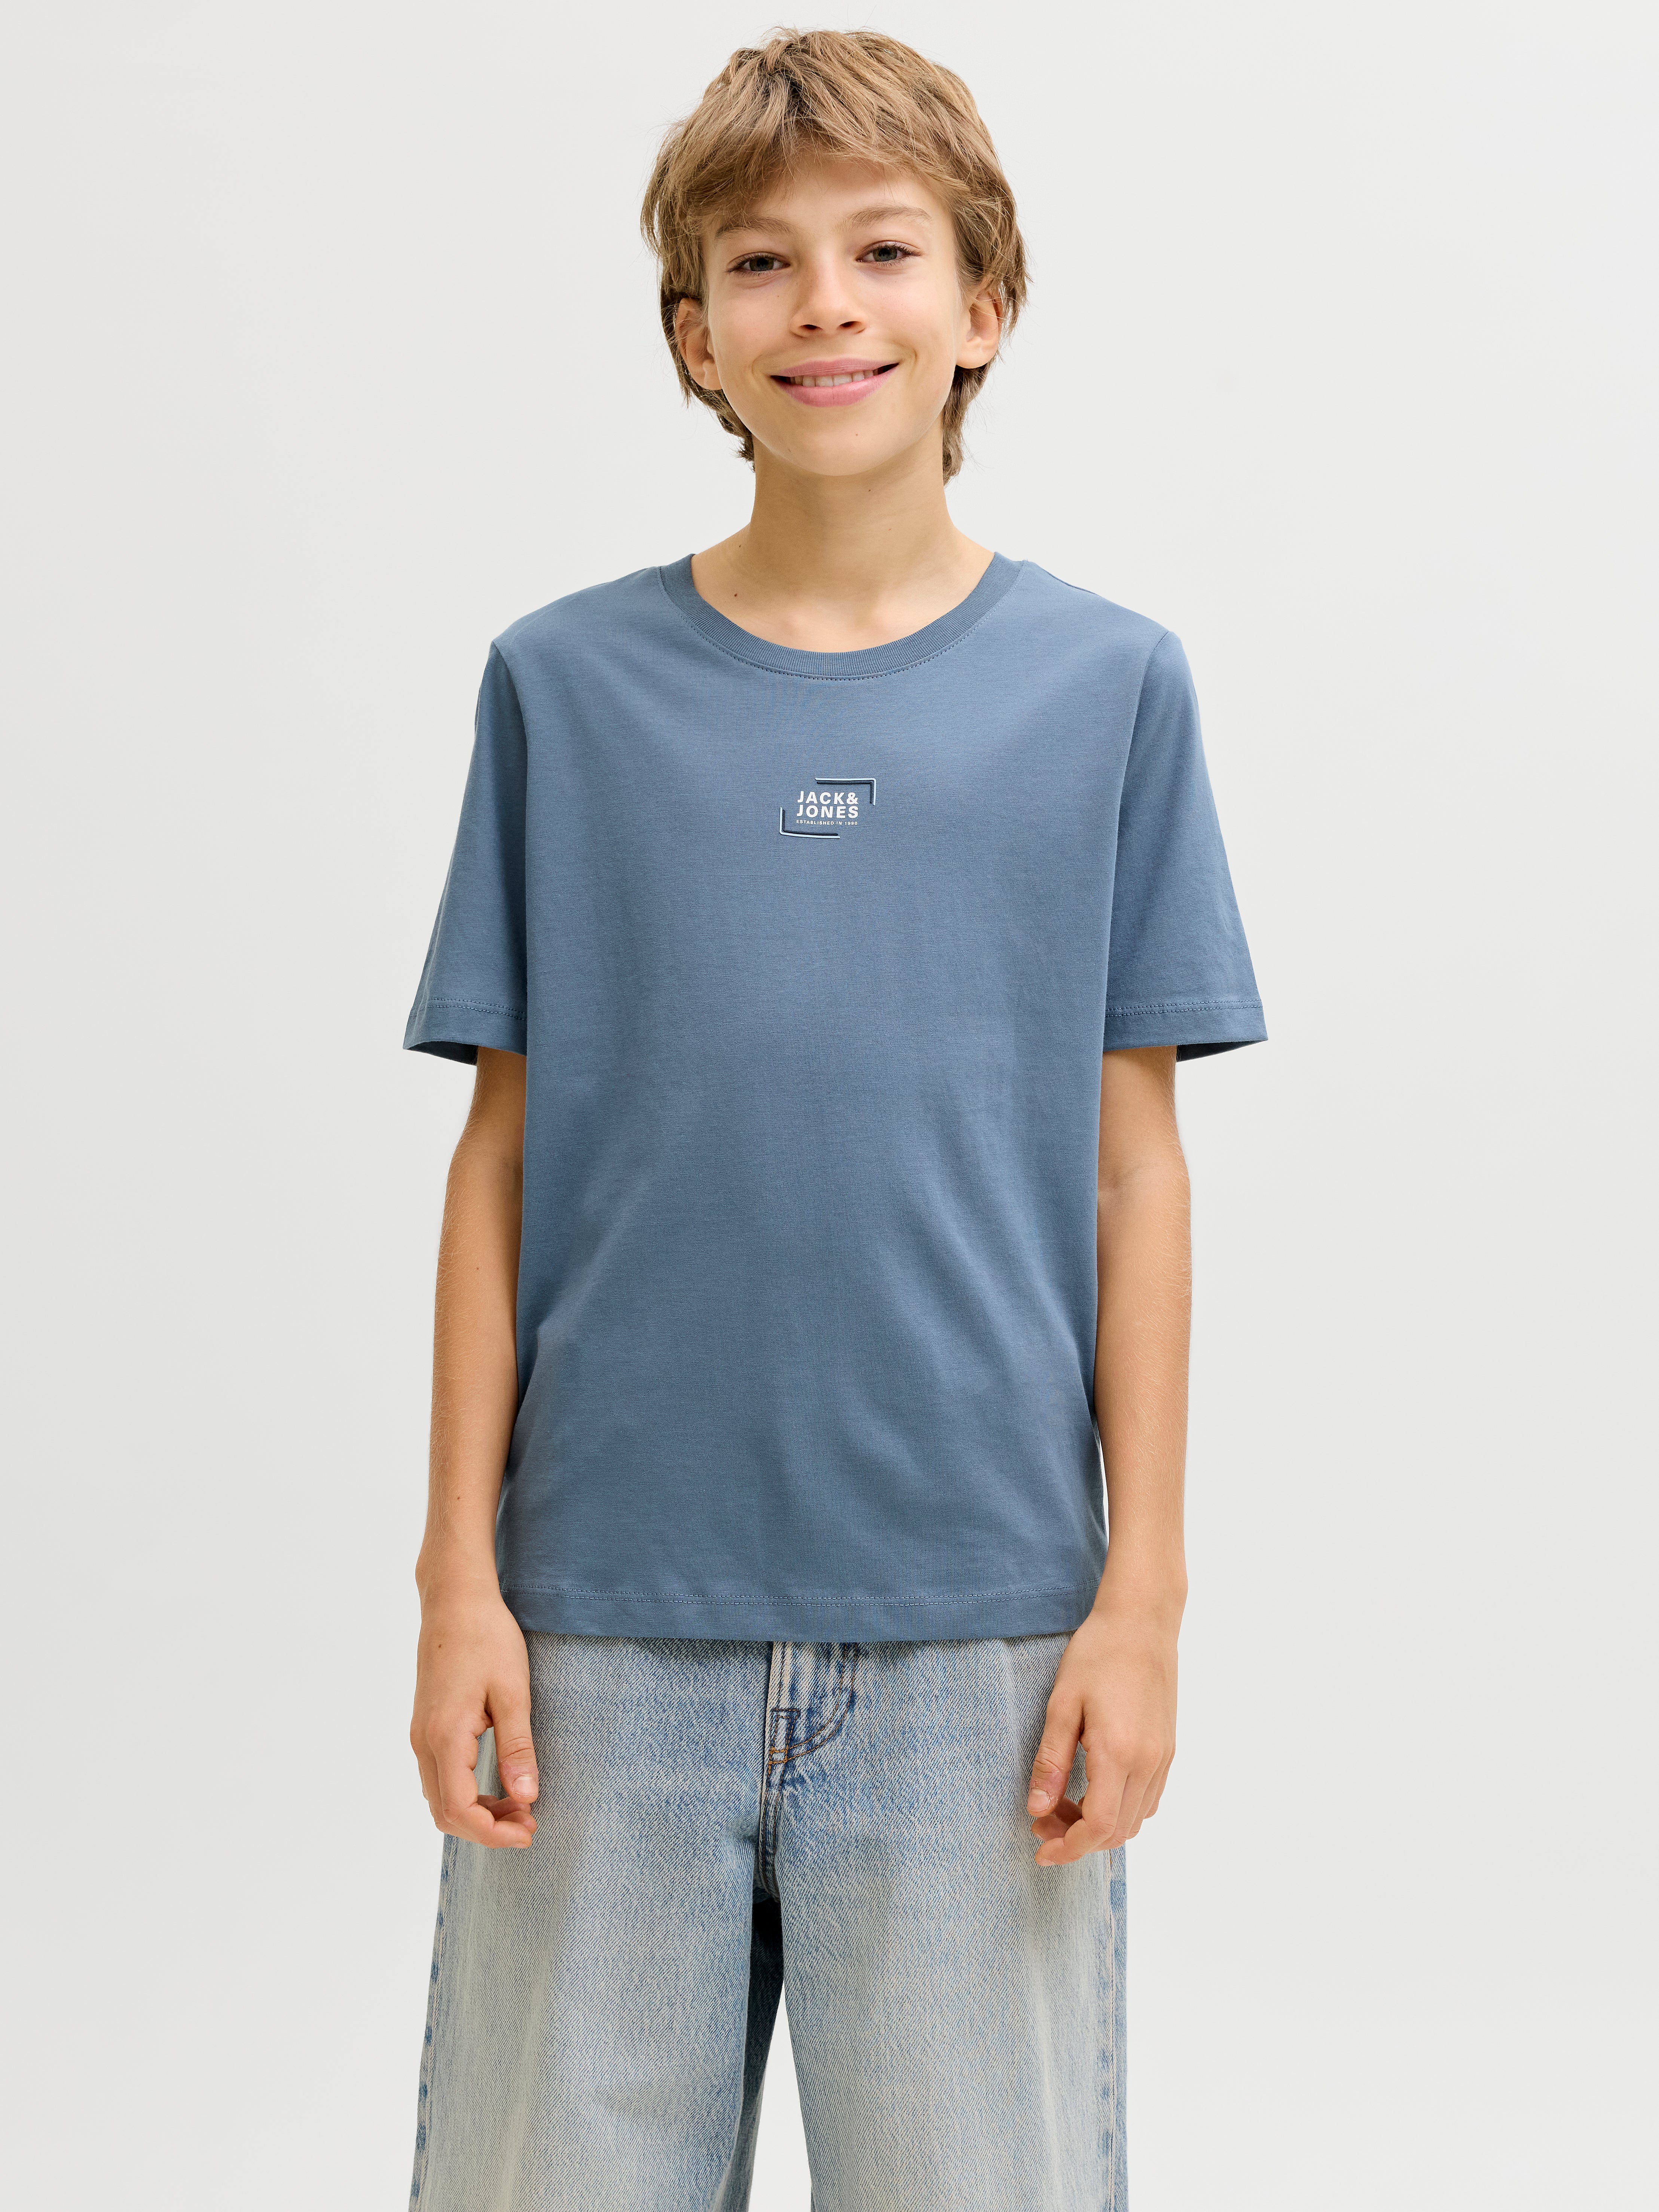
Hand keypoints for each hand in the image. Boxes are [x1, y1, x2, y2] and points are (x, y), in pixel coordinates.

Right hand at [410, 1580, 538, 1847]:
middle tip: (529, 1822)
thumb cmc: (487, 1637)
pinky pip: (439, 1778)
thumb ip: (517, 1748)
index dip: (494, 1833)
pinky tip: (497, 1784)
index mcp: (445, 1737)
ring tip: (520, 1805)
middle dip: (487, 1829)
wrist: (455, 1600)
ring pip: (439, 1798)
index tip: (530, 1830)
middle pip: (445, 1813)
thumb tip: (526, 1798)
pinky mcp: (426, 1726)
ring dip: (477, 1812)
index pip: (461, 1811)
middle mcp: (424, 1742)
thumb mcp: (513, 1691)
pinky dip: (466, 1793)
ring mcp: (420, 1734)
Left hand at [1026, 1597, 1178, 1865]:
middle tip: (1041, 1824)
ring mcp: (1164, 1757)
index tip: (1040, 1850)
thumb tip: (1037, 1810)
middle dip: (1077, 1839)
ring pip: (1136, 1819)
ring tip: (1060, 1806)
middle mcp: (1149, 1762)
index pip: (1099, 1826)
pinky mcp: (1168, 1749)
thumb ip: (1050, 1761)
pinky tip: (1092, 1790)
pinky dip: (1120, 1810)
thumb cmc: (1097, 1654)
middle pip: (1118, 1830)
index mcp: (1120, 1752)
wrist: (1142, 1621)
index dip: (1069, 1847)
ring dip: (1099, 1826)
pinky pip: (1148, 1799)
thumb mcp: (1062, 1704)